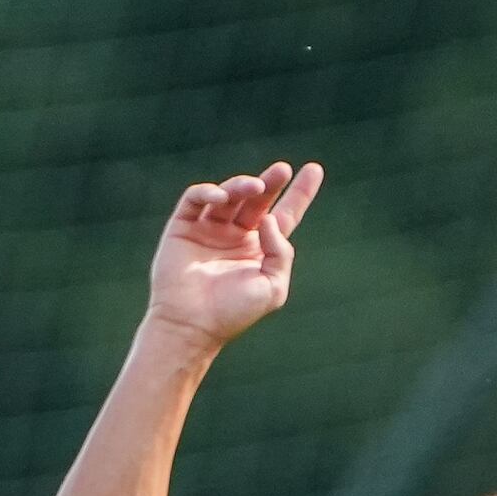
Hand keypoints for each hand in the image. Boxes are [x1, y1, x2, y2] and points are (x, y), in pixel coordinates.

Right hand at [147, 161, 322, 346]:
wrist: (191, 326)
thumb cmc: (233, 313)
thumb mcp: (273, 287)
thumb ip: (281, 252)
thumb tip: (269, 219)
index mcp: (259, 249)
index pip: (284, 215)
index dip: (299, 193)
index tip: (314, 169)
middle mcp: (235, 236)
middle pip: (258, 199)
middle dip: (271, 182)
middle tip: (282, 170)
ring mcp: (209, 230)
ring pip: (229, 194)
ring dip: (243, 185)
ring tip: (255, 186)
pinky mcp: (183, 228)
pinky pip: (195, 199)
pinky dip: (208, 191)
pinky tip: (221, 197)